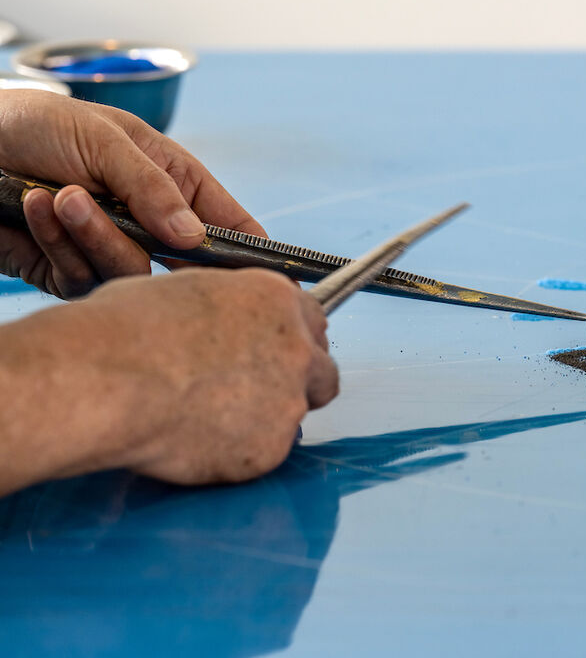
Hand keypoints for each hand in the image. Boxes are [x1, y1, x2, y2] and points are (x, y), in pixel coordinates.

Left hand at [0, 90, 265, 298]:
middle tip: (125, 219)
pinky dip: (56, 242)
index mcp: (174, 182)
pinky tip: (32, 207)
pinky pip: (81, 280)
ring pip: (129, 274)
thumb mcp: (105, 139)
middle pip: (184, 265)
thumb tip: (194, 236)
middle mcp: (149, 223)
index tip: (271, 277)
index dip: (252, 253)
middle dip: (156, 247)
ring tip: (60, 196)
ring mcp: (110, 250)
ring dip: (92, 234)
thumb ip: (152, 189)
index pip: (230, 225)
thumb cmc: (35, 125)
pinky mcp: (68, 272)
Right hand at [0, 268, 337, 491]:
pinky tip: (193, 442)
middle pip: (321, 371)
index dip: (292, 340)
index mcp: (275, 299)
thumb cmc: (122, 332)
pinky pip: (262, 453)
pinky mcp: (270, 448)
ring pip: (293, 415)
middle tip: (251, 393)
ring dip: (263, 419)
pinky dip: (236, 452)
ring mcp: (288, 401)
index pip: (313, 320)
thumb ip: (226, 310)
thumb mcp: (183, 293)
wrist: (103, 381)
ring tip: (205, 418)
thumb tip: (221, 321)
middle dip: (296, 383)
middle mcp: (295, 348)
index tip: (276, 353)